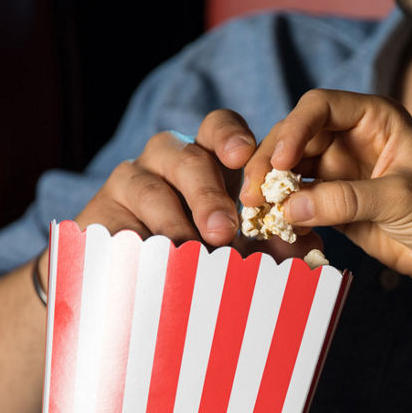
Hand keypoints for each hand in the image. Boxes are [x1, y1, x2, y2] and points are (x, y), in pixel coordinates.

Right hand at [70, 110, 314, 258]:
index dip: (230, 136)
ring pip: (149, 189)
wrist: (133, 284)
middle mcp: (167, 160)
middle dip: (207, 194)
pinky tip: (154, 266)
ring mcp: (129, 183)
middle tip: (224, 231)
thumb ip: (272, 245)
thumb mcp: (240, 248)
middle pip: (186, 158)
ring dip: (174, 223)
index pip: (218, 128)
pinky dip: (137, 244)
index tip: (244, 156)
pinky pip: (116, 224)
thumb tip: (311, 251)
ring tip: (192, 254)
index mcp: (208, 158)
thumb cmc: (200, 257)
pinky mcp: (100, 214)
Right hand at [240, 89, 411, 294]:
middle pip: (295, 138)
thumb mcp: (401, 198)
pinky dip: (282, 213)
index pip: (320, 107)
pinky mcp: (333, 203)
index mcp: (374, 117)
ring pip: (289, 170)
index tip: (278, 162)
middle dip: (269, 162)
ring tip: (253, 213)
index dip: (294, 129)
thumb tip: (289, 207)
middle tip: (251, 194)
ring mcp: (339, 171)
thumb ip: (346, 200)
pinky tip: (271, 228)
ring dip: (268, 189)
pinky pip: (297, 202)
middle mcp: (351, 137)